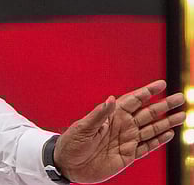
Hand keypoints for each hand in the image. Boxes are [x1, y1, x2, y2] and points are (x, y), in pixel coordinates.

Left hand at [53, 80, 183, 182]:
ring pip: (151, 129)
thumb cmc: (71, 143)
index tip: (161, 84)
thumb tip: (110, 99)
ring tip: (182, 115)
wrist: (68, 165)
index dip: (147, 92)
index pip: (132, 100)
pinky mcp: (128, 155)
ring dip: (166, 122)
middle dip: (164, 105)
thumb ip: (99, 115)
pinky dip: (159, 141)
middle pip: (147, 113)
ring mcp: (126, 140)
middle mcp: (121, 126)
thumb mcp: (83, 127)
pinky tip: (169, 134)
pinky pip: (147, 146)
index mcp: (111, 116)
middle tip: (180, 97)